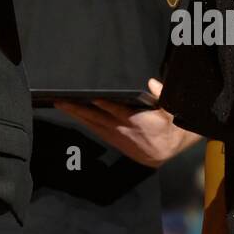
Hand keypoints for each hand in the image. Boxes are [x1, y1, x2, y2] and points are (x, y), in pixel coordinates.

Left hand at [54, 78, 195, 167]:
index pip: (118, 111)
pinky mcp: (113, 140)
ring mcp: (116, 136)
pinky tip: (74, 115)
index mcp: (139, 121)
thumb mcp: (171, 110)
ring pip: (93, 124)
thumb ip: (162, 95)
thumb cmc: (168, 126)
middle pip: (98, 117)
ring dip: (77, 115)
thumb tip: (152, 82)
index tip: (93, 97)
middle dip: (79, 109)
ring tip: (62, 105)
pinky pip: (95, 130)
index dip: (106, 105)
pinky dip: (84, 122)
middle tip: (63, 101)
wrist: (165, 151)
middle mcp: (124, 129)